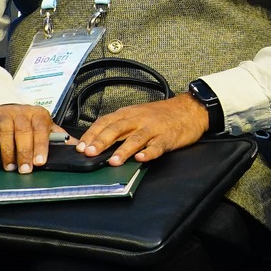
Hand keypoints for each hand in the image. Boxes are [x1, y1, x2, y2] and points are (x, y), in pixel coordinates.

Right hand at [0, 103, 70, 173]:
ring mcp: (3, 112)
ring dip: (8, 151)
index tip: (40, 161)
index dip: (41, 146)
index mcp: (39, 114)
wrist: (0, 112)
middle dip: (24, 153)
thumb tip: (78, 147)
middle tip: (25, 169)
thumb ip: (58, 138)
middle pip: (24, 132)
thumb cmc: (24, 125)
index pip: (41, 129)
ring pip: (6, 132)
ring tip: (10, 166)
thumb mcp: (43, 129)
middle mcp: (22, 111)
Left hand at [73, 94, 209, 165]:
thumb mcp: (138, 115)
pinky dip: (149, 153)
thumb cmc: (161, 115)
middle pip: (117, 129)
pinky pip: (157, 146)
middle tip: (89, 153)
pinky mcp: (168, 137)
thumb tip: (97, 142)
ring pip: (136, 138)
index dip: (92, 134)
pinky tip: (141, 159)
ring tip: (113, 161)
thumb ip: (120, 127)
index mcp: (128, 114)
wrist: (189, 109)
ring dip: (123, 150)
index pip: (105, 122)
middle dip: (102, 142)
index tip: (80, 147)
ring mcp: (154, 128)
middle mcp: (139, 119)